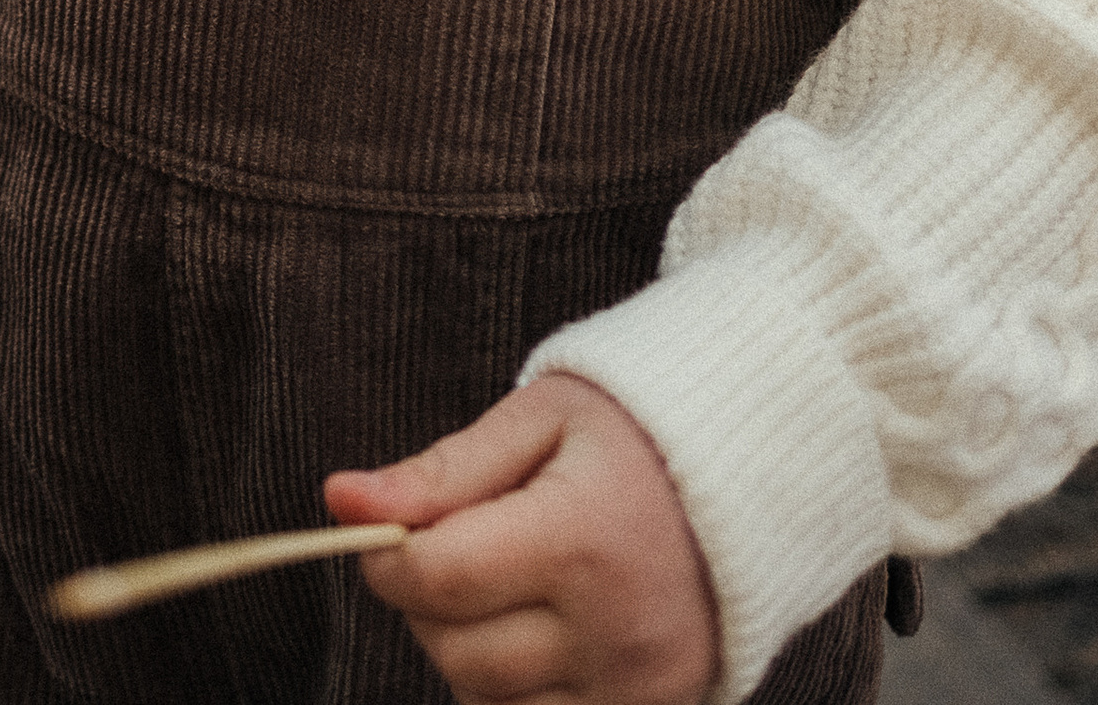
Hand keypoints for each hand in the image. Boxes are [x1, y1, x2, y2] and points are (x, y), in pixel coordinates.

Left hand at [328, 375, 716, 703]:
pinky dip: (515, 690)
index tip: (383, 532)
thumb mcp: (539, 420)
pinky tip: (534, 630)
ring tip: (502, 584)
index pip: (440, 580)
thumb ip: (441, 471)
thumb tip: (342, 502)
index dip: (387, 558)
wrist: (756, 475)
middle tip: (450, 548)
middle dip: (427, 606)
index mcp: (582, 539)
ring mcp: (638, 687)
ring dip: (468, 653)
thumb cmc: (636, 434)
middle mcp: (614, 631)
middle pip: (459, 655)